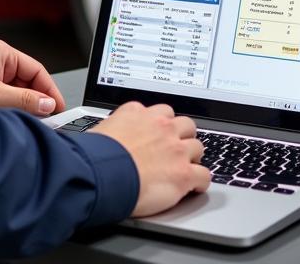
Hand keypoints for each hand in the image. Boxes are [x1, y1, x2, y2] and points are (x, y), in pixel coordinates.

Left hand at [0, 39, 65, 116]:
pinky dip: (6, 107)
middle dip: (35, 100)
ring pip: (12, 89)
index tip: (58, 109)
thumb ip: (26, 100)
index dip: (50, 90)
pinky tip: (7, 121)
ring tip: (26, 123)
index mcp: (1, 52)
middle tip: (45, 121)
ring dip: (20, 105)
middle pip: (25, 80)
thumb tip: (47, 104)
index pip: (36, 70)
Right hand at [94, 102, 209, 216]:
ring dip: (192, 157)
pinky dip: (201, 181)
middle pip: (185, 124)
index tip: (160, 133)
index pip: (161, 112)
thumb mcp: (102, 129)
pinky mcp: (183, 173)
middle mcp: (160, 126)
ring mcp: (175, 149)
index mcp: (139, 113)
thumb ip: (116, 127)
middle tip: (176, 148)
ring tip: (186, 167)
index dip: (162, 125)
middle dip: (183, 136)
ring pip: (197, 147)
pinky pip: (204, 174)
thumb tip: (112, 134)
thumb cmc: (95, 156)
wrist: (101, 175)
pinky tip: (196, 186)